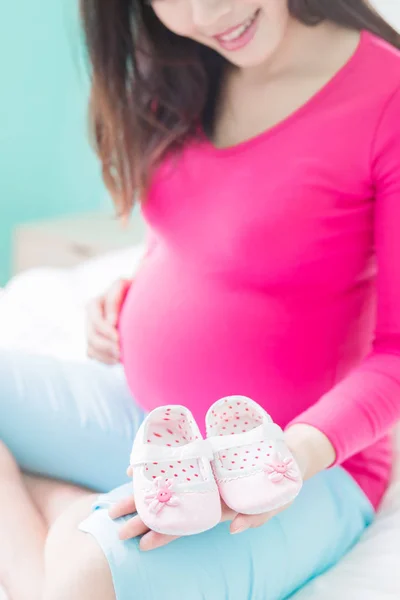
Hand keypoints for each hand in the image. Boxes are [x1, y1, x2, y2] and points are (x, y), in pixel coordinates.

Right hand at [86, 278, 131, 364]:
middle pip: (92, 337)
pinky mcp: (94, 343)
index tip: (118, 338)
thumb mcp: (123, 285)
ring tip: (121, 357)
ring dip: (106, 355)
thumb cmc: (132, 290)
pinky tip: (118, 360)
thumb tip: (111, 322)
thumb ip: (114, 297)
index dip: (105, 330)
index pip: (95, 320)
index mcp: (94, 304)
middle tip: (121, 352)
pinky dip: (105, 360)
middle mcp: (89, 319)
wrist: (136, 300)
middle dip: (106, 346)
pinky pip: (94, 355)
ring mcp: (90, 332)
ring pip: (91, 348)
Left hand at [108, 466, 293, 550]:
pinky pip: (175, 464)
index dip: (164, 535)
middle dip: (141, 518)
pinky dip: (153, 466)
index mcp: (218, 508)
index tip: (142, 545)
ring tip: (112, 507)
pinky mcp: (202, 458)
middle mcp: (205, 495)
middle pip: (168, 509)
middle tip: (115, 527)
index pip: (187, 526)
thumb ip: (257, 515)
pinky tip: (133, 469)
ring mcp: (202, 477)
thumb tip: (235, 528)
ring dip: (140, 496)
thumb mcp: (276, 502)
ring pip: (166, 488)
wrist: (286, 455)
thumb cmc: (282, 483)